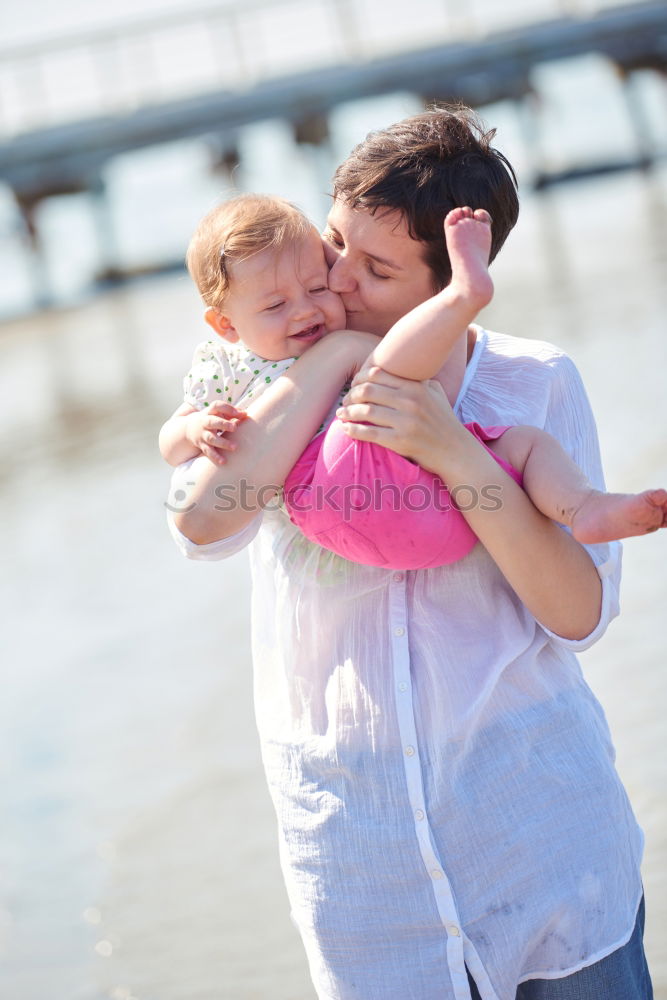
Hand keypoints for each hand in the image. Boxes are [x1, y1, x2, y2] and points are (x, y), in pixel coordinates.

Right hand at [185, 402, 247, 465]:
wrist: (188, 428)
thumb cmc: (211, 419)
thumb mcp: (218, 414)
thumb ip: (232, 413)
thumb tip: (246, 414)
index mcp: (210, 412)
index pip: (217, 406)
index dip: (228, 409)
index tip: (241, 414)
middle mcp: (205, 422)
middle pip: (212, 421)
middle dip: (223, 424)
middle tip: (235, 427)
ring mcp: (202, 434)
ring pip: (211, 438)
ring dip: (222, 443)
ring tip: (234, 447)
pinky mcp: (201, 444)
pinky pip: (208, 451)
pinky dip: (215, 456)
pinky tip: (223, 461)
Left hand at [336, 366, 463, 473]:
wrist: (455, 451)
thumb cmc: (444, 421)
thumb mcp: (435, 393)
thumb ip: (418, 379)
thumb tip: (398, 367)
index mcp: (416, 387)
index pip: (377, 374)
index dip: (359, 378)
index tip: (353, 385)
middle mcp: (410, 401)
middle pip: (367, 391)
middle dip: (350, 395)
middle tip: (345, 401)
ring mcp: (405, 422)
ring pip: (365, 412)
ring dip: (347, 412)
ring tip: (341, 414)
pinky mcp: (400, 441)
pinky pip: (368, 433)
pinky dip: (353, 430)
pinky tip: (346, 429)